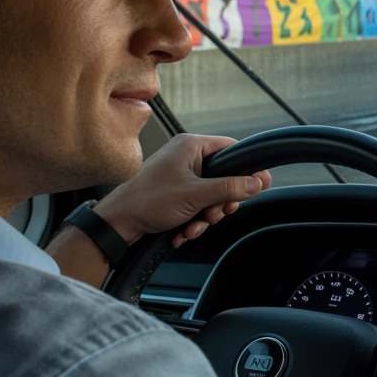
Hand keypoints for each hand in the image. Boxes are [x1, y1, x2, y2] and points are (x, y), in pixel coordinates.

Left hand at [94, 133, 271, 247]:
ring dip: (205, 216)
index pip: (232, 150)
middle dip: (219, 203)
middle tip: (214, 213)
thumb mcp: (195, 195)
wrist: (119, 223)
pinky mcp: (176, 192)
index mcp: (191, 146)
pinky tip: (182, 231)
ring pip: (211, 196)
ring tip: (192, 226)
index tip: (257, 185)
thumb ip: (229, 188)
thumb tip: (255, 184)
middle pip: (224, 178)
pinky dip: (193, 221)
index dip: (246, 170)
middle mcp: (187, 157)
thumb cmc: (146, 201)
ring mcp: (181, 175)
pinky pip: (198, 205)